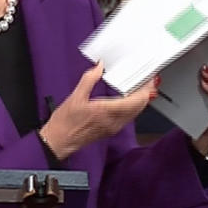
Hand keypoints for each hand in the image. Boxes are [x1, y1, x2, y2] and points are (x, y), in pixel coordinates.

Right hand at [39, 62, 156, 159]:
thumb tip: (99, 67)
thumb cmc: (65, 123)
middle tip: (147, 82)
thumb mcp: (75, 96)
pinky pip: (128, 117)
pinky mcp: (111, 130)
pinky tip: (129, 101)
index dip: (145, 89)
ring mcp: (114, 127)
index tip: (148, 80)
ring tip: (140, 89)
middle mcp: (113, 121)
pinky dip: (133, 108)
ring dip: (140, 101)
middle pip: (140, 107)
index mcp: (106, 111)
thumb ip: (89, 79)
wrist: (59, 140)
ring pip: (136, 113)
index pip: (136, 100)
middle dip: (146, 93)